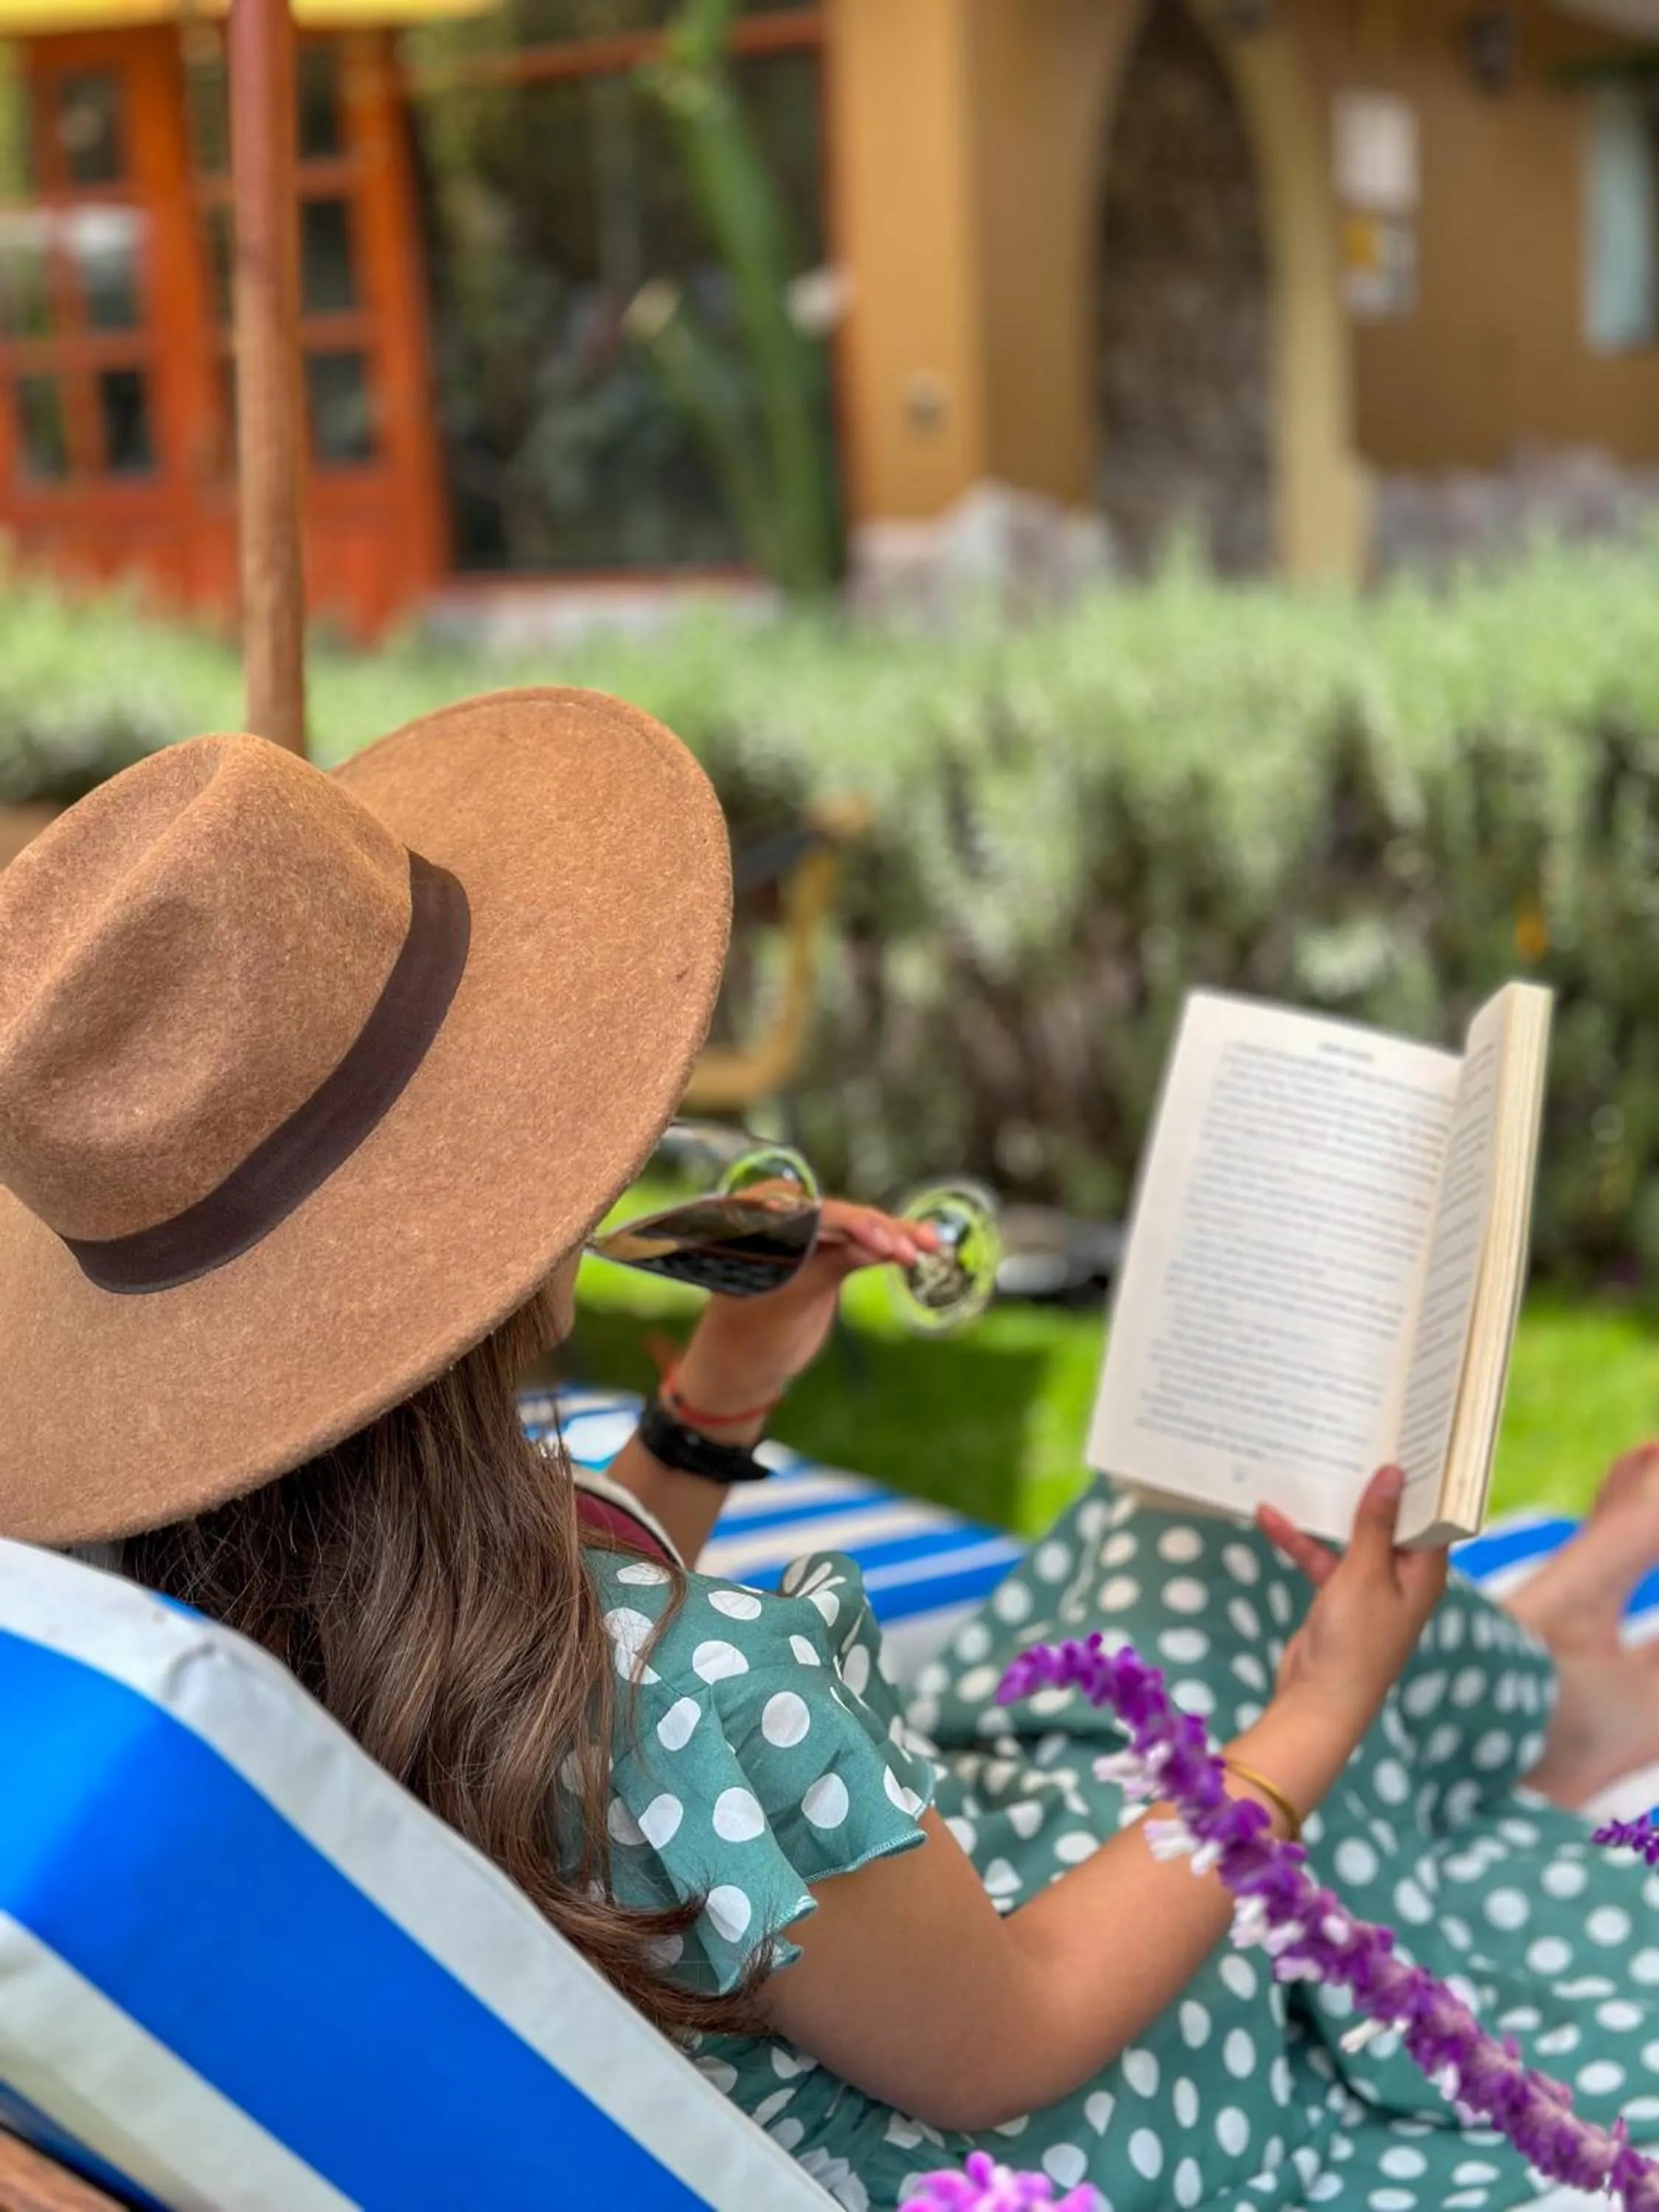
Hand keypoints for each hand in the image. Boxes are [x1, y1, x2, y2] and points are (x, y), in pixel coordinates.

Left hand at [671, 1199, 939, 1425]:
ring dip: (895, 1235)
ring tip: (930, 1245)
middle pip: (839, 1217)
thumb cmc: (753, 1333)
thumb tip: (878, 1243)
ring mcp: (808, 1234)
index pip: (808, 1213)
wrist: (746, 1364)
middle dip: (878, 1230)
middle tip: (910, 1249)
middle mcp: (781, 1217)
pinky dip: (891, 1245)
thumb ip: (830, 1268)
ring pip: (858, 1228)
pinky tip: (925, 1242)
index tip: (880, 1242)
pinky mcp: (830, 1251)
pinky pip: (863, 1243)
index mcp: (755, 1221)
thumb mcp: (789, 1302)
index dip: (848, 1223)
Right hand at [1257, 1465, 1448, 1736]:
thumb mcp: (1365, 1573)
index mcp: (1426, 1572)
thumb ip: (1375, 1523)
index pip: (1432, 1514)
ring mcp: (1371, 1589)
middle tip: (1358, 1439)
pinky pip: (1323, 1559)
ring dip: (1329, 1514)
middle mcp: (1404, 1578)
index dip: (1422, 1479)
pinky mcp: (1340, 1599)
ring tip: (1308, 1469)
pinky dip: (1301, 1541)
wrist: (1319, 1702)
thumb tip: (1394, 1473)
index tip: (1407, 1438)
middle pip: (1391, 1521)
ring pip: (1352, 1537)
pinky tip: (1270, 1516)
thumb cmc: (1354, 1641)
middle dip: (1371, 1488)